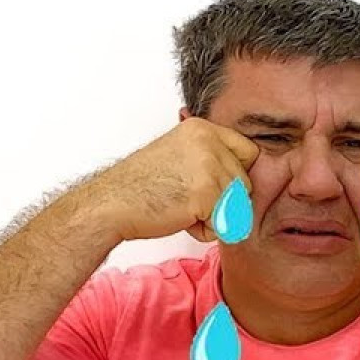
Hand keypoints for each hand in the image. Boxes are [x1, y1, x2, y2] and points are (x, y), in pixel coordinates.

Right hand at [66, 118, 259, 243]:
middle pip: (246, 183)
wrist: (109, 204)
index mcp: (202, 128)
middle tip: (184, 197)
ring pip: (238, 205)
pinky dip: (205, 230)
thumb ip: (211, 157)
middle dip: (222, 200)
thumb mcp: (179, 155)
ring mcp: (209, 166)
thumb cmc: (141, 187)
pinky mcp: (207, 194)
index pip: (249, 153)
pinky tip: (179, 218)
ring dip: (213, 216)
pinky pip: (226, 224)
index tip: (207, 185)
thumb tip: (248, 172)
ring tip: (180, 207)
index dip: (234, 176)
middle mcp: (208, 141)